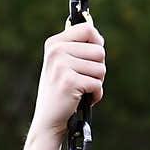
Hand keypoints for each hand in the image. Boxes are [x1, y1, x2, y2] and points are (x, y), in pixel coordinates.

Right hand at [31, 20, 105, 138]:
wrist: (49, 120)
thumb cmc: (62, 93)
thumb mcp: (64, 65)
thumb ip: (79, 49)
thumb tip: (98, 36)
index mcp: (54, 43)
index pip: (88, 29)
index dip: (97, 44)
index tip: (92, 58)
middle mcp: (56, 51)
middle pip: (99, 51)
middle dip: (98, 69)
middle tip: (84, 80)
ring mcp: (61, 65)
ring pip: (101, 69)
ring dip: (97, 83)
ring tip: (82, 90)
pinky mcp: (69, 81)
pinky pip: (98, 84)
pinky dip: (96, 95)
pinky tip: (84, 99)